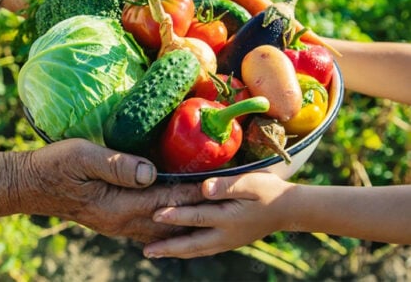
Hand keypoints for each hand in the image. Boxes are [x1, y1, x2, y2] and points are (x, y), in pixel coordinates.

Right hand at [15, 138, 204, 242]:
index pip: (167, 200)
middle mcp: (121, 221)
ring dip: (184, 219)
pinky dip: (166, 223)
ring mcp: (116, 224)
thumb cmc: (55, 166)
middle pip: (169, 218)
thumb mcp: (83, 158)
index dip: (195, 192)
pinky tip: (175, 218)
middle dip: (197, 208)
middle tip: (225, 199)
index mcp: (118, 205)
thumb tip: (150, 172)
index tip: (221, 185)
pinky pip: (146, 227)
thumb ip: (116, 165)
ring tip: (208, 210)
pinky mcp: (111, 219)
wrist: (30, 185)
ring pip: (160, 227)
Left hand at [143, 172, 295, 257]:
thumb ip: (227, 186)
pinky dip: (187, 250)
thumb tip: (204, 187)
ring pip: (196, 250)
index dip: (175, 215)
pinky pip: (203, 249)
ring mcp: (227, 241)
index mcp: (228, 218)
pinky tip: (177, 249)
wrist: (289, 209)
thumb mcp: (251, 183)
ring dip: (174, 252)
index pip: (196, 217)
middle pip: (191, 244)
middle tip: (146, 252)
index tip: (155, 215)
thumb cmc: (269, 191)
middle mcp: (225, 235)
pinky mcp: (229, 242)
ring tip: (154, 253)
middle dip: (168, 247)